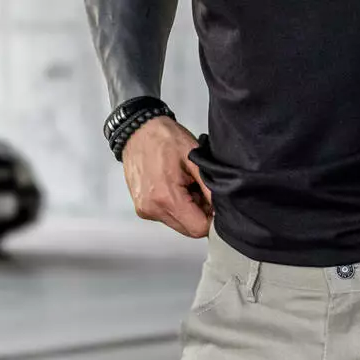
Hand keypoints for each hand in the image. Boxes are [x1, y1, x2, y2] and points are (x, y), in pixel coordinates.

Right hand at [122, 117, 212, 237]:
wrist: (137, 129)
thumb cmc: (165, 138)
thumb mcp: (195, 159)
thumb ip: (210, 189)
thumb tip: (222, 210)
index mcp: (166, 198)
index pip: (199, 229)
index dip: (211, 220)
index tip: (213, 204)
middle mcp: (153, 209)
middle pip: (189, 229)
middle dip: (199, 214)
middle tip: (199, 191)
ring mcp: (146, 210)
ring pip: (179, 225)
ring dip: (188, 211)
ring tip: (186, 187)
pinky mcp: (142, 208)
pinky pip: (167, 217)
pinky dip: (175, 207)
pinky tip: (175, 188)